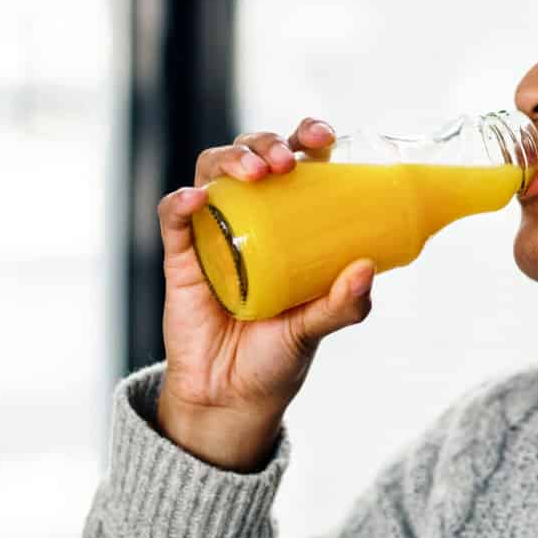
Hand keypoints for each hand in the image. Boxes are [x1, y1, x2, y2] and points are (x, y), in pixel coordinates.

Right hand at [153, 117, 374, 464]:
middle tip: (286, 161)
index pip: (299, 162)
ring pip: (210, 172)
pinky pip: (173, 219)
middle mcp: (251, 218)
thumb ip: (342, 304)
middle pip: (251, 155)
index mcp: (291, 222)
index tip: (323, 137)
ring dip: (230, 159)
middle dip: (266, 143)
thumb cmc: (277, 357)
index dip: (307, 137)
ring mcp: (213, 233)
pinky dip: (180, 202)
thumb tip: (365, 268)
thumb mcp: (316, 328)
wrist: (230, 400)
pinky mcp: (181, 259)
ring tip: (255, 173)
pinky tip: (196, 199)